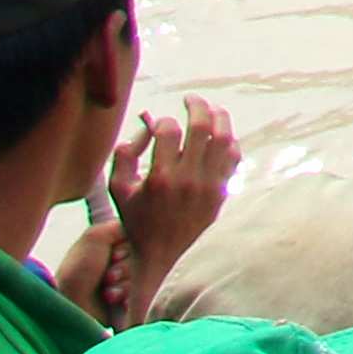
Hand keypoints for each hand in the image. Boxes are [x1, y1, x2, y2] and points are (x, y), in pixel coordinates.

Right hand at [88, 96, 239, 325]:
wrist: (158, 254)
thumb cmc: (135, 219)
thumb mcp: (118, 190)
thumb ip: (124, 155)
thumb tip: (144, 126)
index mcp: (161, 178)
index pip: (168, 131)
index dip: (163, 121)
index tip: (159, 125)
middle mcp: (188, 180)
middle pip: (201, 127)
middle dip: (197, 105)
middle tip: (191, 99)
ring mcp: (209, 187)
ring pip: (225, 139)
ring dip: (220, 118)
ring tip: (212, 109)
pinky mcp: (222, 194)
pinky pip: (234, 159)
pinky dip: (230, 142)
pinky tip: (221, 135)